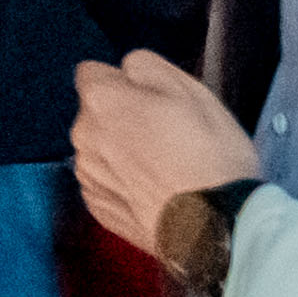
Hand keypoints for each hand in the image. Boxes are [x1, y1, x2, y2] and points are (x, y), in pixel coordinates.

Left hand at [72, 48, 258, 259]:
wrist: (214, 229)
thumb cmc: (209, 159)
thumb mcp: (193, 92)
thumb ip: (148, 66)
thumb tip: (128, 66)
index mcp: (102, 100)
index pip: (93, 72)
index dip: (124, 82)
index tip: (151, 98)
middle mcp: (83, 136)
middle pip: (96, 112)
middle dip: (122, 116)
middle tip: (166, 134)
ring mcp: (88, 175)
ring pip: (99, 148)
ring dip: (121, 150)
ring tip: (165, 166)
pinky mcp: (97, 207)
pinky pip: (105, 181)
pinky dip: (123, 182)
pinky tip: (156, 189)